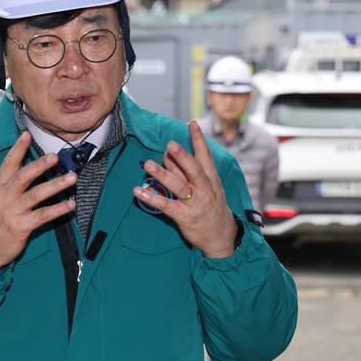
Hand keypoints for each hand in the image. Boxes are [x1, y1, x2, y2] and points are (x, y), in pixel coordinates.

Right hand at [0, 132, 76, 277]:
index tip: (27, 135)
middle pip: (23, 176)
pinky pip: (42, 215)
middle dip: (40, 165)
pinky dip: (58, 209)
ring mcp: (12, 212)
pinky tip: (71, 204)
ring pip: (36, 194)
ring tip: (72, 178)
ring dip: (56, 185)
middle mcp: (4, 197)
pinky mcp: (21, 226)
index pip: (8, 164)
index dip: (17, 149)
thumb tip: (31, 166)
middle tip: (56, 156)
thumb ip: (12, 183)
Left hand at [133, 120, 236, 257]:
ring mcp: (195, 203)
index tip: (192, 124)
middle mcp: (204, 189)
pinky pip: (167, 206)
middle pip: (194, 170)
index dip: (199, 140)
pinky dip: (152, 198)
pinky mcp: (185, 217)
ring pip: (179, 186)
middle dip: (182, 156)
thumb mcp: (205, 187)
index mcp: (211, 179)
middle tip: (170, 144)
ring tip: (148, 164)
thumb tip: (167, 155)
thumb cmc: (210, 207)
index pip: (205, 156)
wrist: (221, 236)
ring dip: (163, 174)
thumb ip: (185, 172)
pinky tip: (138, 191)